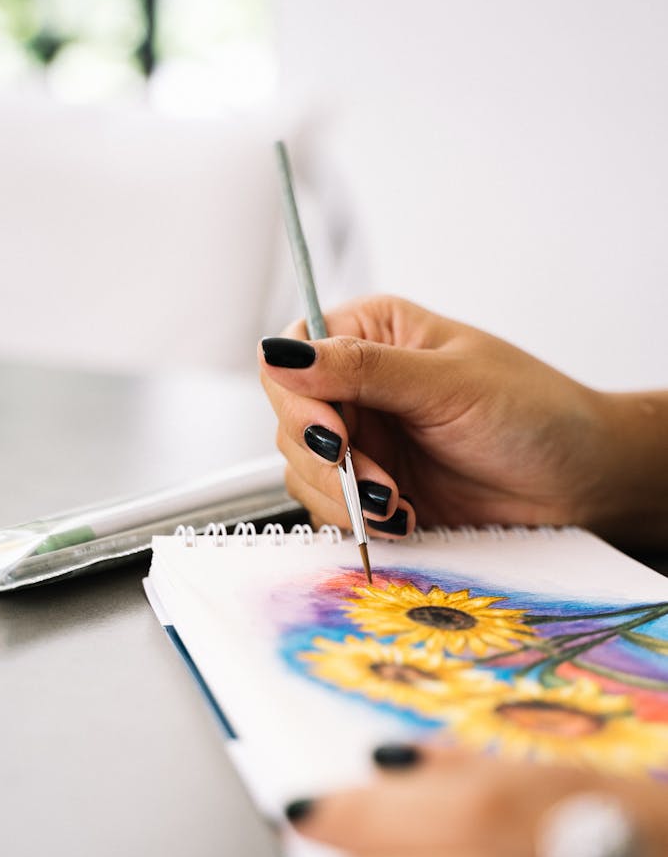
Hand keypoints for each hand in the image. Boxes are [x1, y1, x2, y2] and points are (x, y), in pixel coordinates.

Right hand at [259, 295, 667, 548]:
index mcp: (371, 335)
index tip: (330, 435)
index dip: (298, 399)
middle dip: (327, 461)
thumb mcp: (447, 382)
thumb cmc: (532, 411)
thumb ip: (362, 369)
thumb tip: (280, 353)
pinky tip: (403, 518)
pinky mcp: (372, 488)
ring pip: (304, 471)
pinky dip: (358, 521)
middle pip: (291, 421)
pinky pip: (330, 508)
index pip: (295, 357)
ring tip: (399, 504)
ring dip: (344, 497)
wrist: (576, 481)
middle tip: (376, 483)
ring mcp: (364, 440)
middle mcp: (358, 386)